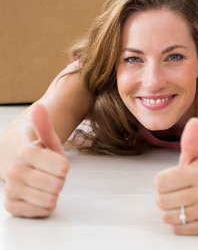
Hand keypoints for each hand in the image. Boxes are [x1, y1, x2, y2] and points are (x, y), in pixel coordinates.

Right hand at [4, 103, 68, 217]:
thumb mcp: (47, 140)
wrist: (16, 166)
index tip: (54, 162)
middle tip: (50, 174)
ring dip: (53, 193)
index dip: (64, 166)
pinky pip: (41, 211)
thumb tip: (39, 107)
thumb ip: (45, 126)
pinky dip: (46, 205)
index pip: (63, 168)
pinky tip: (39, 195)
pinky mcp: (12, 207)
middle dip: (59, 180)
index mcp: (26, 154)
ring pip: (50, 200)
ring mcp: (12, 190)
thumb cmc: (39, 153)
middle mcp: (15, 172)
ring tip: (45, 183)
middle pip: (58, 185)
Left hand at [154, 118, 197, 234]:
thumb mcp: (194, 157)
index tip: (173, 179)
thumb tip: (194, 121)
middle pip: (162, 201)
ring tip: (182, 203)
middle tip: (177, 193)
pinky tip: (189, 214)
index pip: (160, 182)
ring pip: (168, 217)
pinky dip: (180, 224)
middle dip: (165, 197)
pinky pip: (178, 230)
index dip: (163, 181)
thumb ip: (190, 141)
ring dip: (171, 211)